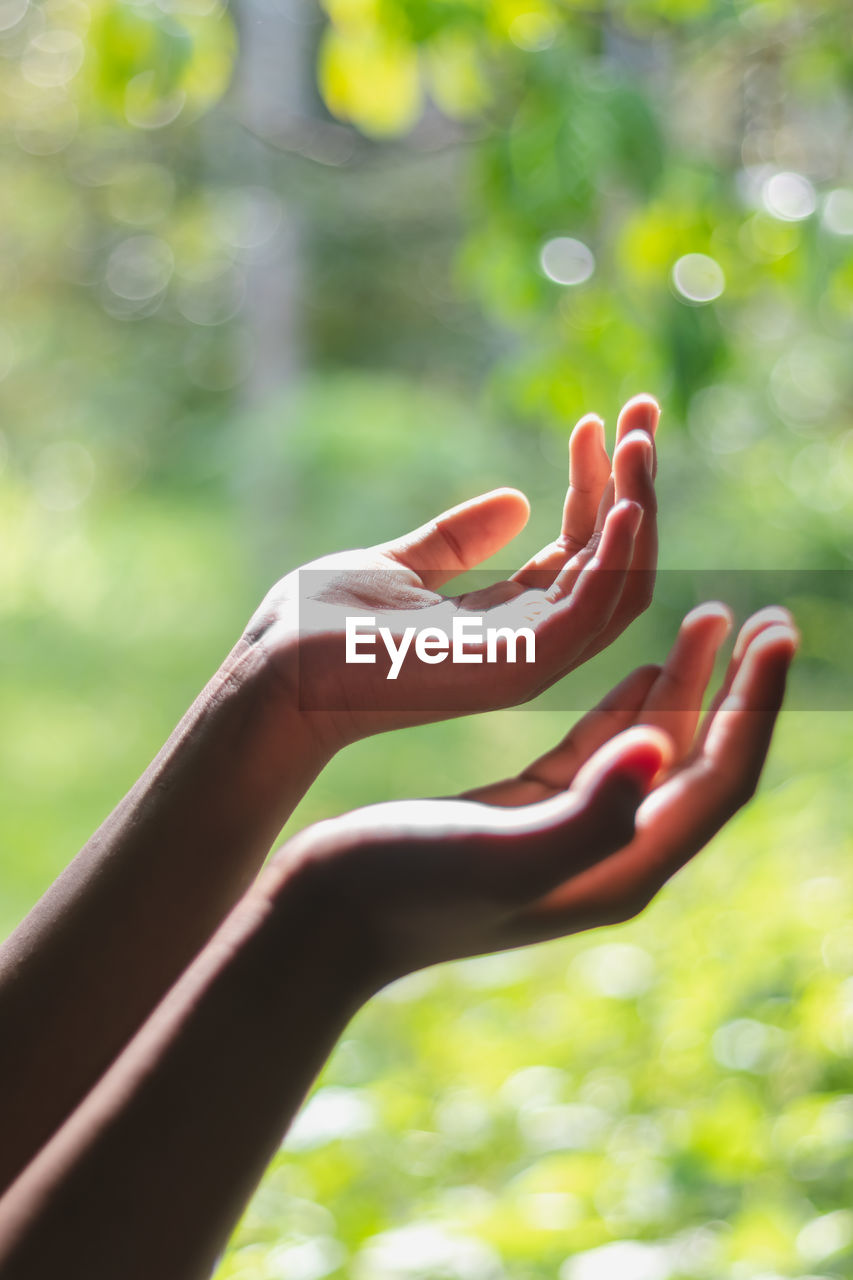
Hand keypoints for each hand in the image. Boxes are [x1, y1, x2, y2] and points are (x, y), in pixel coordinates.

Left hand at [244, 395, 658, 747]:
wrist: (276, 670)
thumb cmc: (322, 625)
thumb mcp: (400, 564)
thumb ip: (458, 539)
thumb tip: (515, 500)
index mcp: (507, 622)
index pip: (581, 552)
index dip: (599, 486)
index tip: (595, 420)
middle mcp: (531, 644)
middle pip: (615, 565)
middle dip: (636, 486)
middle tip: (645, 408)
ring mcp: (530, 661)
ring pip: (620, 584)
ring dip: (637, 507)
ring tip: (638, 437)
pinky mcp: (517, 668)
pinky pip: (594, 612)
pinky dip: (619, 556)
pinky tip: (624, 499)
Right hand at [273, 605, 796, 988]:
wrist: (324, 919)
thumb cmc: (402, 889)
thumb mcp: (502, 854)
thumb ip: (592, 814)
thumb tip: (665, 749)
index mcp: (621, 866)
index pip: (721, 778)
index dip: (756, 704)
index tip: (778, 631)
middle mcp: (611, 855)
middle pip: (702, 761)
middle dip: (739, 688)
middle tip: (770, 618)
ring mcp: (572, 836)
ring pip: (655, 749)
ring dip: (690, 684)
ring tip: (712, 618)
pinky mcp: (533, 815)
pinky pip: (604, 752)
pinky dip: (631, 705)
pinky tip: (644, 668)